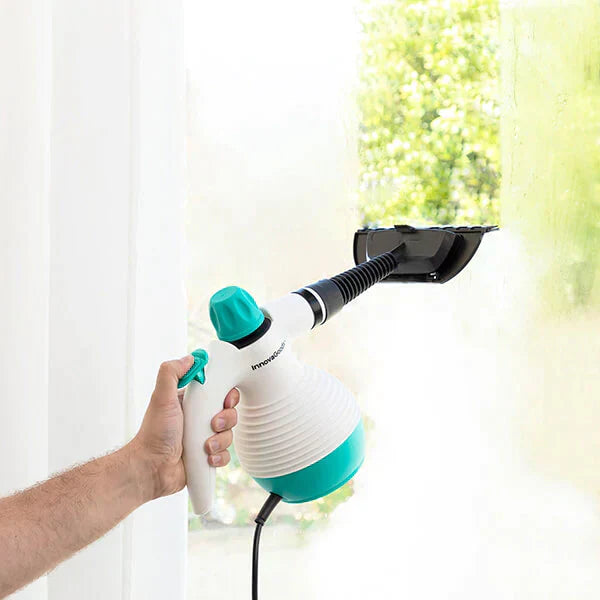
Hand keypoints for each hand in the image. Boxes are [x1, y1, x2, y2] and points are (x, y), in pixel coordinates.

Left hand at [130, 355, 238, 499]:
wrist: (151, 469)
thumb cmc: (154, 434)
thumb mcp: (161, 397)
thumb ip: (171, 373)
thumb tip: (190, 358)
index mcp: (191, 403)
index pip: (219, 392)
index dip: (227, 395)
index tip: (225, 399)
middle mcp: (199, 419)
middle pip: (229, 413)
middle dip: (226, 419)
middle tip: (213, 423)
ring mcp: (204, 438)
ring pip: (229, 434)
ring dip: (221, 440)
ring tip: (205, 445)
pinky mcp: (207, 457)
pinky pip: (225, 454)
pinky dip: (219, 456)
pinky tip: (206, 457)